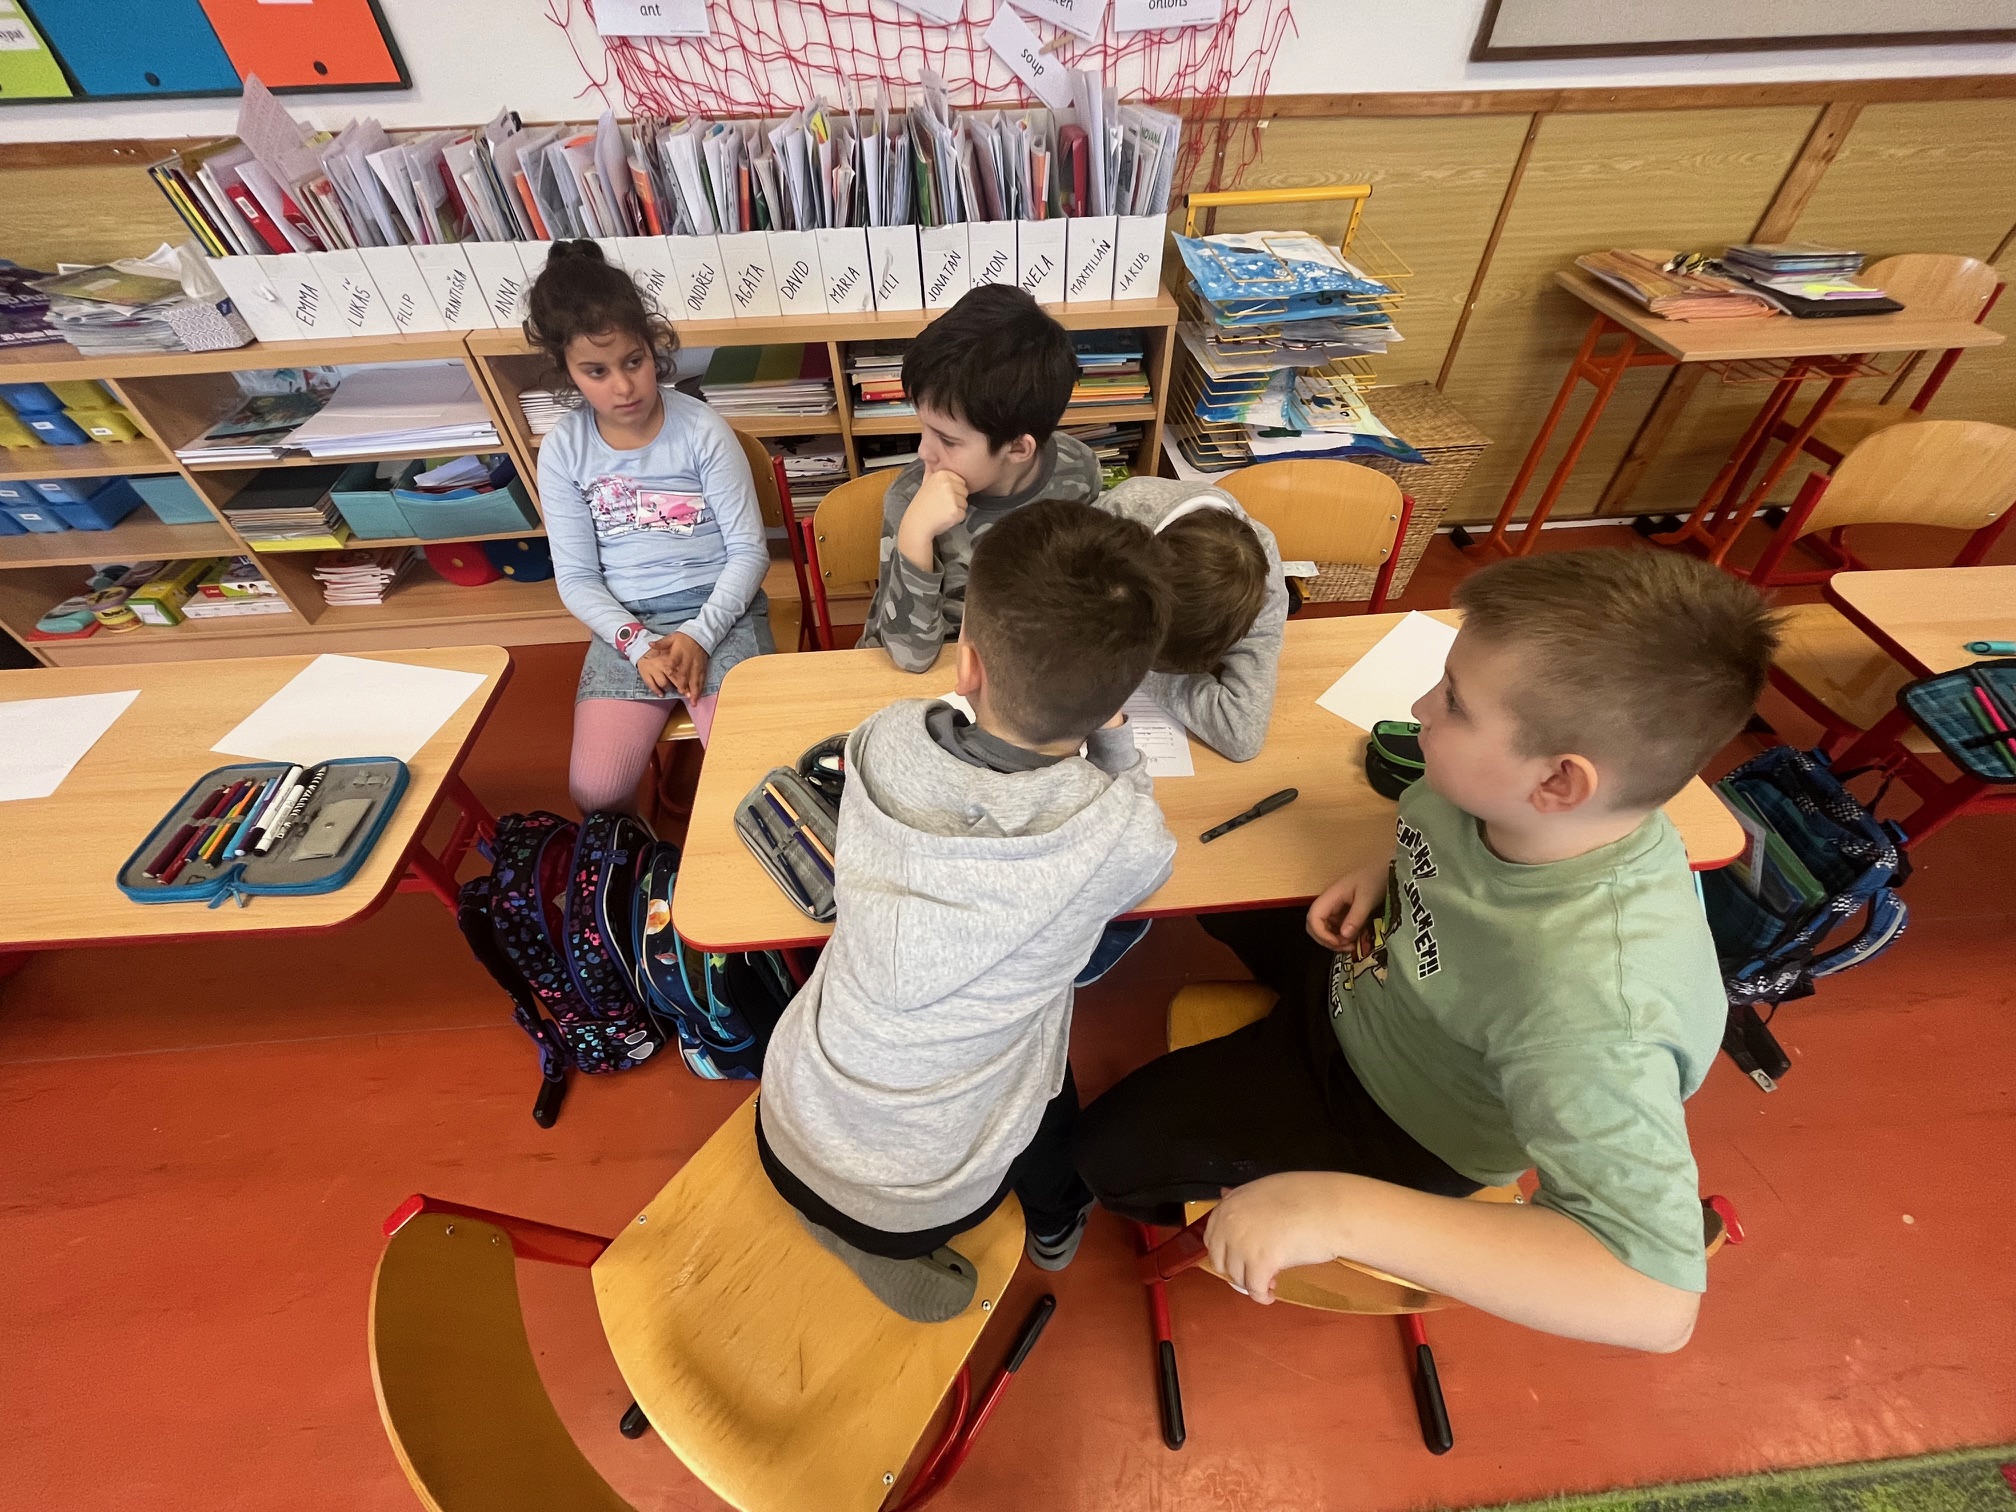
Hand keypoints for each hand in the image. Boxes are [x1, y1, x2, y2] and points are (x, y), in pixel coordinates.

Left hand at [638, 632, 708, 702]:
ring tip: (693, 701)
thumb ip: (661, 643)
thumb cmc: (683, 638)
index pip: (674, 660)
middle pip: (686, 673)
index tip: (669, 674)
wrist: (700, 636)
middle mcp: (688, 660)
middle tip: (682, 693)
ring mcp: (696, 666)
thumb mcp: (672, 638)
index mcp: (679, 653)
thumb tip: (650, 644)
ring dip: (694, 690)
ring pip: (695, 679)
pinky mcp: (702, 669)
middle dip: (684, 684)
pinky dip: (700, 688)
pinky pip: (702, 680)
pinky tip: (698, 697)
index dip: (672, 667)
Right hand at [896, 469, 969, 570]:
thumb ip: (931, 471)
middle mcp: (948, 483)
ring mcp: (952, 497)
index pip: (961, 481)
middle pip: (965, 491)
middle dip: (956, 499)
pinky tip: (944, 518)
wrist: (917, 524)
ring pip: (965, 503)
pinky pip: (963, 514)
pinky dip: (956, 518)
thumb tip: (929, 459)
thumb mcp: (925, 483)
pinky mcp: (955, 511)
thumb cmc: (922, 505)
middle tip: (941, 504)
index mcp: (942, 474)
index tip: (941, 496)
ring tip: (942, 511)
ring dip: (956, 509)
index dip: (953, 490)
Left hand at [1204, 1173, 1351, 1304]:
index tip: (1241, 1257)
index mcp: (1230, 1205)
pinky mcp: (1260, 1263)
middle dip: (1237, 1269)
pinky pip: (1254, 1289)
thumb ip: (1242, 1200)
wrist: (1329, 1208)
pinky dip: (1261, 1296)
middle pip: (1220, 1260)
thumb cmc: (1304, 1196)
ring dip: (1252, 1282)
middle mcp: (1230, 1224)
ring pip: (1237, 1277)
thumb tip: (1222, 1194)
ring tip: (1271, 1280)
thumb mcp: (1265, 1190)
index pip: (1211, 1238)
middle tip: (1257, 1271)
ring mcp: (1243, 1244)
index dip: (1226, 1251)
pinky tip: (1270, 1295)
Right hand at [1305, 855, 1390, 950]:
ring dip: (1333, 940)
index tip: (1339, 942)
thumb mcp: (1367, 898)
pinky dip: (1341, 936)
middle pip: (1314, 925)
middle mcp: (1329, 902)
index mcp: (1330, 896)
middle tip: (1345, 947)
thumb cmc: (1375, 878)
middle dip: (1325, 940)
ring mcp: (1335, 907)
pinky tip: (1354, 939)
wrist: (1385, 868)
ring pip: (1324, 928)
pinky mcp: (1342, 911)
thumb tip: (1344, 937)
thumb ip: (1356, 917)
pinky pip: (1335, 927)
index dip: (1321, 934)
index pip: (1313, 918)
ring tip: (1351, 945)